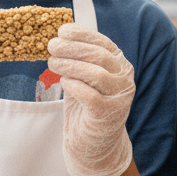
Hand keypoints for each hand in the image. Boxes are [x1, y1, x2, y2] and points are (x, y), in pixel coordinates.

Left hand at [48, 23, 134, 175]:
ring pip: (96, 74)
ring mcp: (119, 98)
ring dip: (70, 65)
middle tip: (51, 46)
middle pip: (99, 56)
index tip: (62, 31)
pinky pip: (91, 96)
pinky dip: (75, 86)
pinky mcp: (108, 115)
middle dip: (72, 48)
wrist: (95, 145)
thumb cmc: (86, 106)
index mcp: (120, 66)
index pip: (104, 43)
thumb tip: (58, 38)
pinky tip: (64, 83)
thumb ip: (79, 60)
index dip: (82, 34)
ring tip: (52, 63)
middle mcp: (124, 79)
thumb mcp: (84, 78)